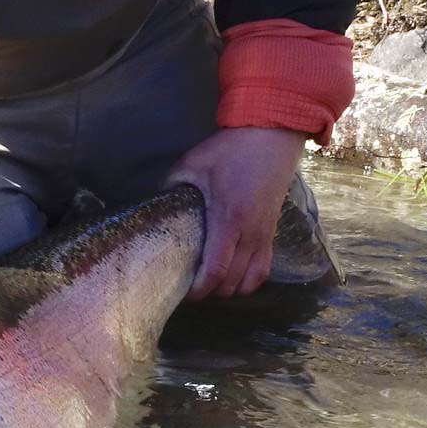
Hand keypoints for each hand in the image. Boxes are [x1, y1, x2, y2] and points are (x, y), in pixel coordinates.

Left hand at [166, 127, 305, 299]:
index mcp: (228, 219)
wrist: (272, 135)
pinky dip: (248, 280)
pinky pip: (264, 269)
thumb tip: (153, 204)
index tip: (184, 292)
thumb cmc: (230, 150)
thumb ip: (171, 186)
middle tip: (191, 288)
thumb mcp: (192, 164)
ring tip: (211, 285)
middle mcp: (250, 233)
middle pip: (232, 281)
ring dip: (230, 289)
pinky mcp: (273, 232)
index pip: (216, 269)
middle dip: (211, 292)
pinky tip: (233, 277)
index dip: (200, 289)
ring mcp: (265, 234)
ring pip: (250, 281)